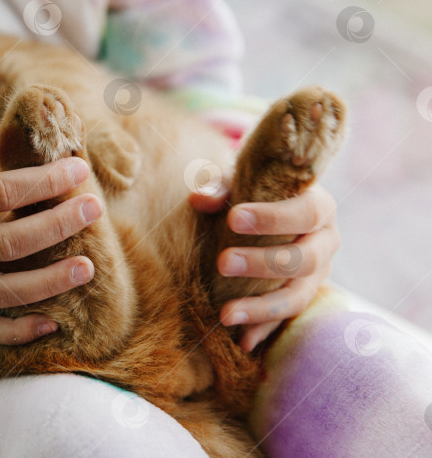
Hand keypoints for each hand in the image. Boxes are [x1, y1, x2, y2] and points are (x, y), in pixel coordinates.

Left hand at [189, 183, 338, 351]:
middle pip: (306, 259)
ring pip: (298, 296)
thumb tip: (199, 199)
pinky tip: (241, 341)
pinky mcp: (302, 298)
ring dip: (262, 308)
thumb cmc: (252, 193)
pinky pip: (286, 319)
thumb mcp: (239, 183)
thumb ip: (221, 187)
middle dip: (263, 263)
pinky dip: (264, 330)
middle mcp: (326, 242)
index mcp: (320, 206)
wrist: (264, 213)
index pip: (306, 212)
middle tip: (223, 263)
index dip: (273, 217)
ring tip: (225, 314)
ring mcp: (318, 276)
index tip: (234, 218)